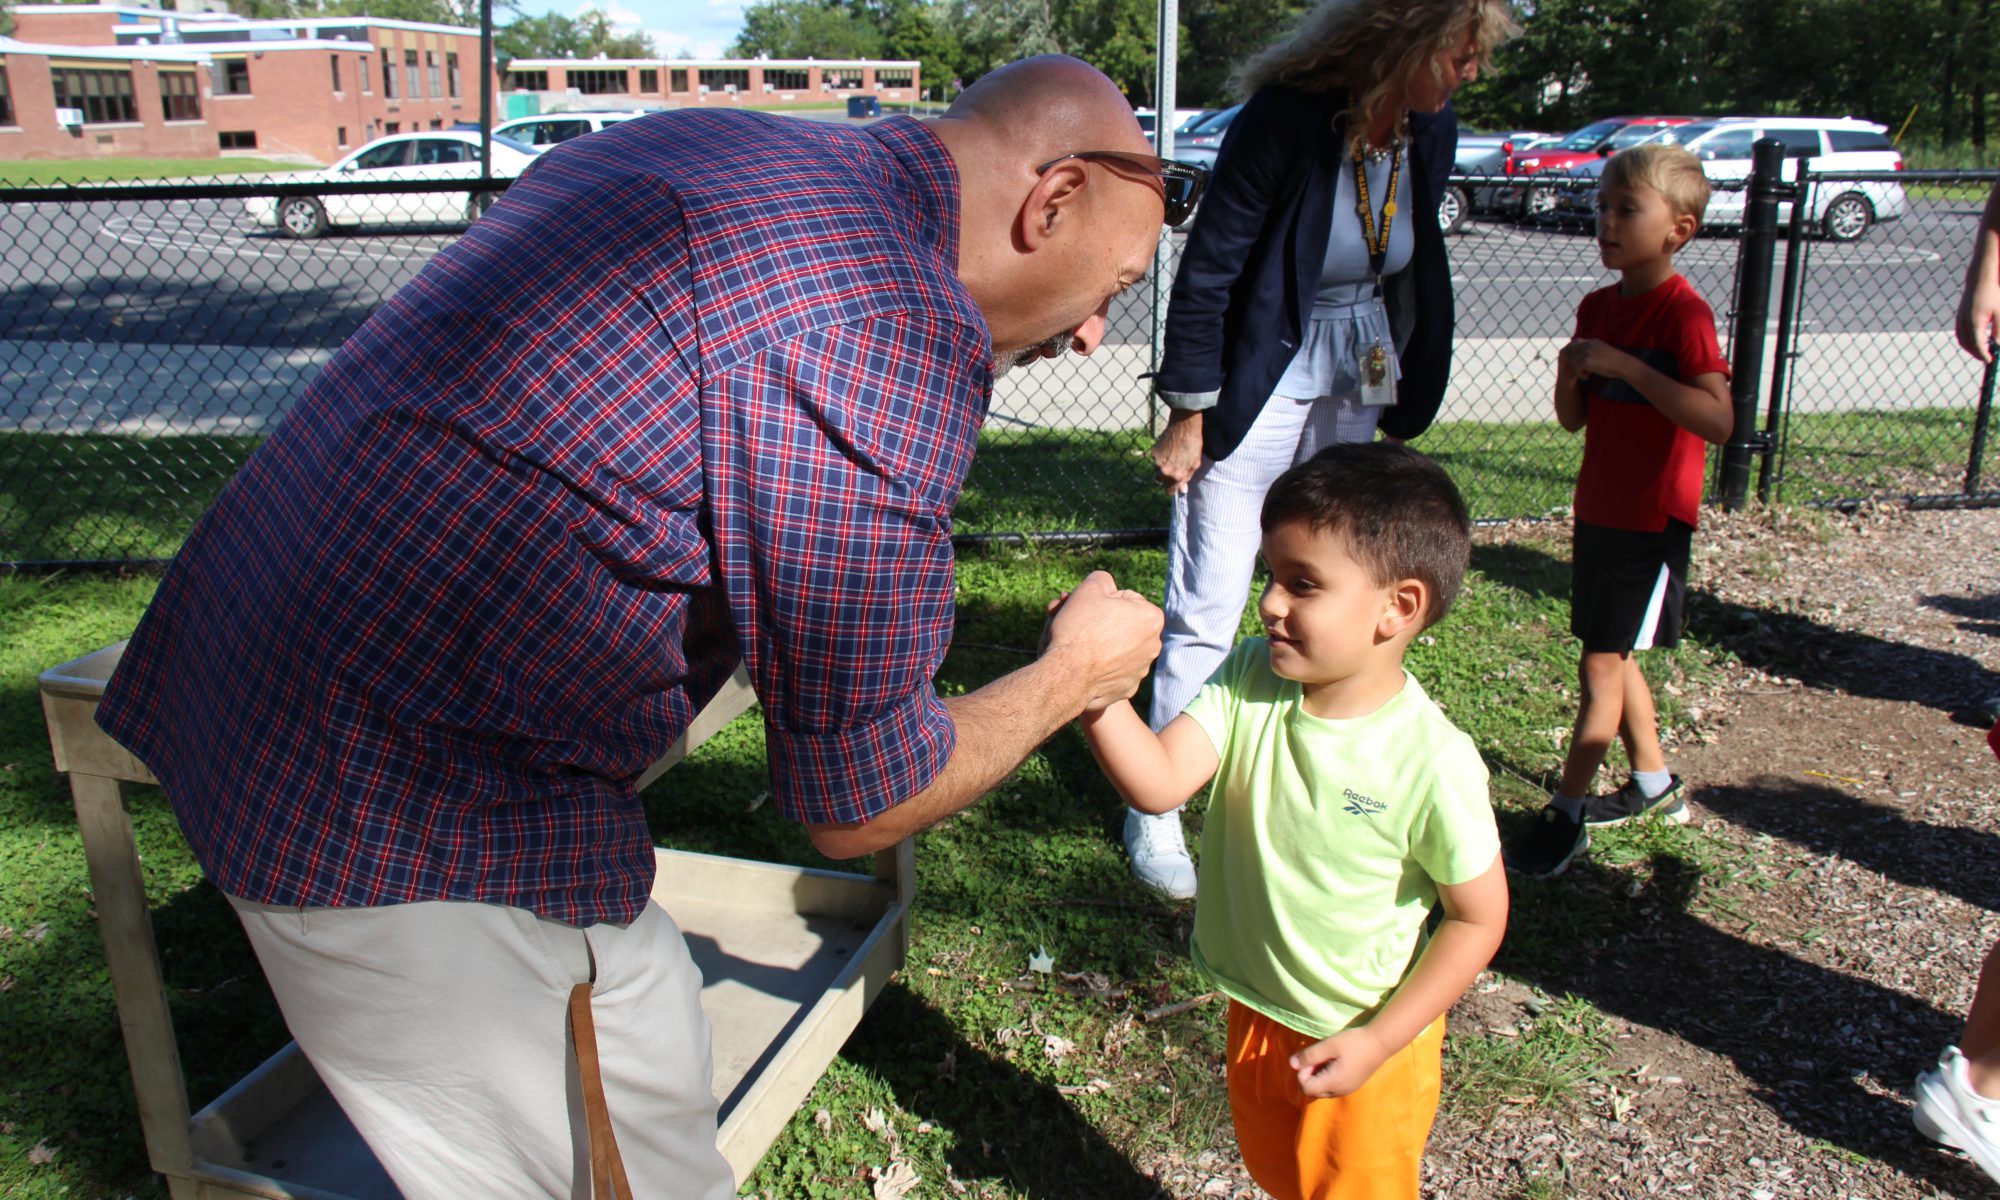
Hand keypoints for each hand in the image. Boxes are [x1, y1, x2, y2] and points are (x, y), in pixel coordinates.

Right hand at [1041, 571, 1162, 711]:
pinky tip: (1085, 666)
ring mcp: (1141, 669)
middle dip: (1102, 622)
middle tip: (1079, 624)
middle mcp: (1153, 644)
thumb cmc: (1079, 628)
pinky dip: (1101, 667)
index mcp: (1151, 617)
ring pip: (1118, 647)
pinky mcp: (1128, 688)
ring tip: (1080, 646)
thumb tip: (1107, 585)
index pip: (1124, 598)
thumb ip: (1102, 579)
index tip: (1087, 610)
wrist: (1068, 674)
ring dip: (1102, 643)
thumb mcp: (1089, 588)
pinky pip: (1113, 670)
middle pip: (1122, 623)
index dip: (1101, 601)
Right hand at [1149, 411, 1203, 494]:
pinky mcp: (1153, 452)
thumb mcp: (1195, 463)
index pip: (1169, 492)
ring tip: (1173, 456)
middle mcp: (1164, 470)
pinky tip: (1169, 450)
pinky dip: (1161, 458)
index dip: (1172, 489)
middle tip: (1174, 469)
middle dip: (1166, 478)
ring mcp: (1157, 461)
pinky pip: (1156, 460)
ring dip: (1163, 467)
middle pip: (1160, 482)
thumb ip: (1187, 477)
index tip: (1175, 485)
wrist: (1184, 424)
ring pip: (1157, 470)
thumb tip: (1182, 490)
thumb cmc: (1193, 443)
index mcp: (1176, 475)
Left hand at [1291, 1025, 1390, 1098]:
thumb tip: (1291, 1064)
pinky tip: (1337, 1062)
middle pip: (1313, 1091)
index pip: (1306, 1088)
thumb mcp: (1329, 1045)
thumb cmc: (1354, 1042)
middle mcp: (1340, 1091)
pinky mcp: (1353, 1085)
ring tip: (1329, 1058)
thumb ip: (1309, 1056)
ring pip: (1324, 1089)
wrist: (1380, 1043)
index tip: (1312, 1058)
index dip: (1303, 1073)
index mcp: (1333, 1083)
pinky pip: (1334, 1087)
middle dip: (1311, 1075)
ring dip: (1320, 1076)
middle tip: (1320, 1057)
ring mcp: (1348, 1090)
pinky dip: (1330, 1077)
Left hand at [1558, 338, 1624, 380]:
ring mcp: (1586, 352)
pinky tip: (1588, 378)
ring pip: (1573, 361)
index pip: (1576, 343)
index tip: (1575, 362)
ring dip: (1578, 369)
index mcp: (1592, 341)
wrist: (1623, 364)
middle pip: (1571, 350)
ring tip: (1588, 374)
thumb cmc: (1616, 362)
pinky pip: (1576, 369)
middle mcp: (1587, 344)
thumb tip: (1586, 359)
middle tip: (1579, 370)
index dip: (1573, 352)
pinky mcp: (1585, 361)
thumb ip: (1594, 351)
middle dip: (1572, 360)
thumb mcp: (1604, 352)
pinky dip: (1581, 375)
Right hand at [1958, 271, 1999, 362]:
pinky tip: (1974, 342)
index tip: (1990, 360)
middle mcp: (1964, 324)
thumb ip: (1999, 331)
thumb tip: (1997, 344)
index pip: (1978, 345)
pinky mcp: (1959, 318)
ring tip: (1982, 351)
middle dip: (1977, 354)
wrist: (1979, 282)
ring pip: (1962, 341)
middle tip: (1988, 358)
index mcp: (1975, 323)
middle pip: (1968, 346)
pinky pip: (1960, 335)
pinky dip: (1966, 342)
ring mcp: (1960, 321)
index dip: (1984, 355)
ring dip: (1971, 349)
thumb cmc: (1992, 296)